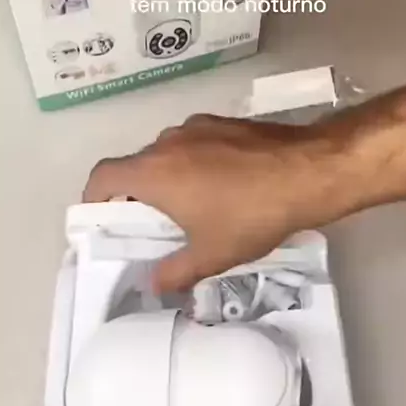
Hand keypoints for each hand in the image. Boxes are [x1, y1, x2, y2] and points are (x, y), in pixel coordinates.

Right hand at [83, 115, 352, 291]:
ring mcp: (198, 126)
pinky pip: (196, 143)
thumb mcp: (211, 255)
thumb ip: (175, 272)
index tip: (104, 218)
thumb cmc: (251, 216)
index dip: (95, 197)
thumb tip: (153, 283)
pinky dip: (197, 162)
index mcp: (154, 172)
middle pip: (137, 165)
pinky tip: (225, 185)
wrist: (310, 172)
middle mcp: (168, 142)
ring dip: (170, 177)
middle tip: (156, 224)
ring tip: (194, 206)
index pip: (103, 176)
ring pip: (169, 153)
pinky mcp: (225, 122)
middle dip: (139, 194)